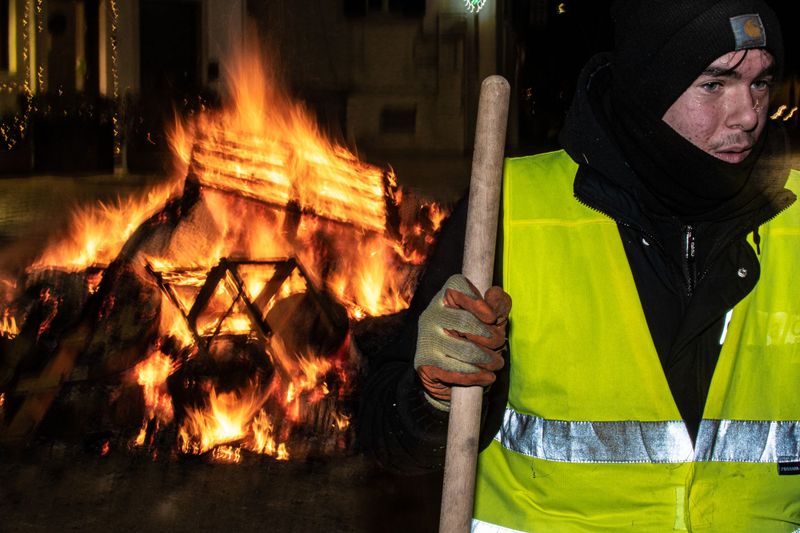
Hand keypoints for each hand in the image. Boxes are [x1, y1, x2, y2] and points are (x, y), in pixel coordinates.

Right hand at [414, 274, 510, 409]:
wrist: (448, 375)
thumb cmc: (474, 341)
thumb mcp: (490, 322)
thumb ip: (497, 306)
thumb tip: (494, 292)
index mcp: (445, 298)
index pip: (457, 288)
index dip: (477, 302)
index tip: (492, 318)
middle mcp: (431, 314)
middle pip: (466, 322)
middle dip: (491, 337)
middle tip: (500, 344)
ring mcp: (426, 339)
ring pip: (465, 350)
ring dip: (488, 360)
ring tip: (495, 363)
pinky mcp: (424, 363)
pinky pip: (457, 371)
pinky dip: (477, 376)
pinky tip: (486, 376)